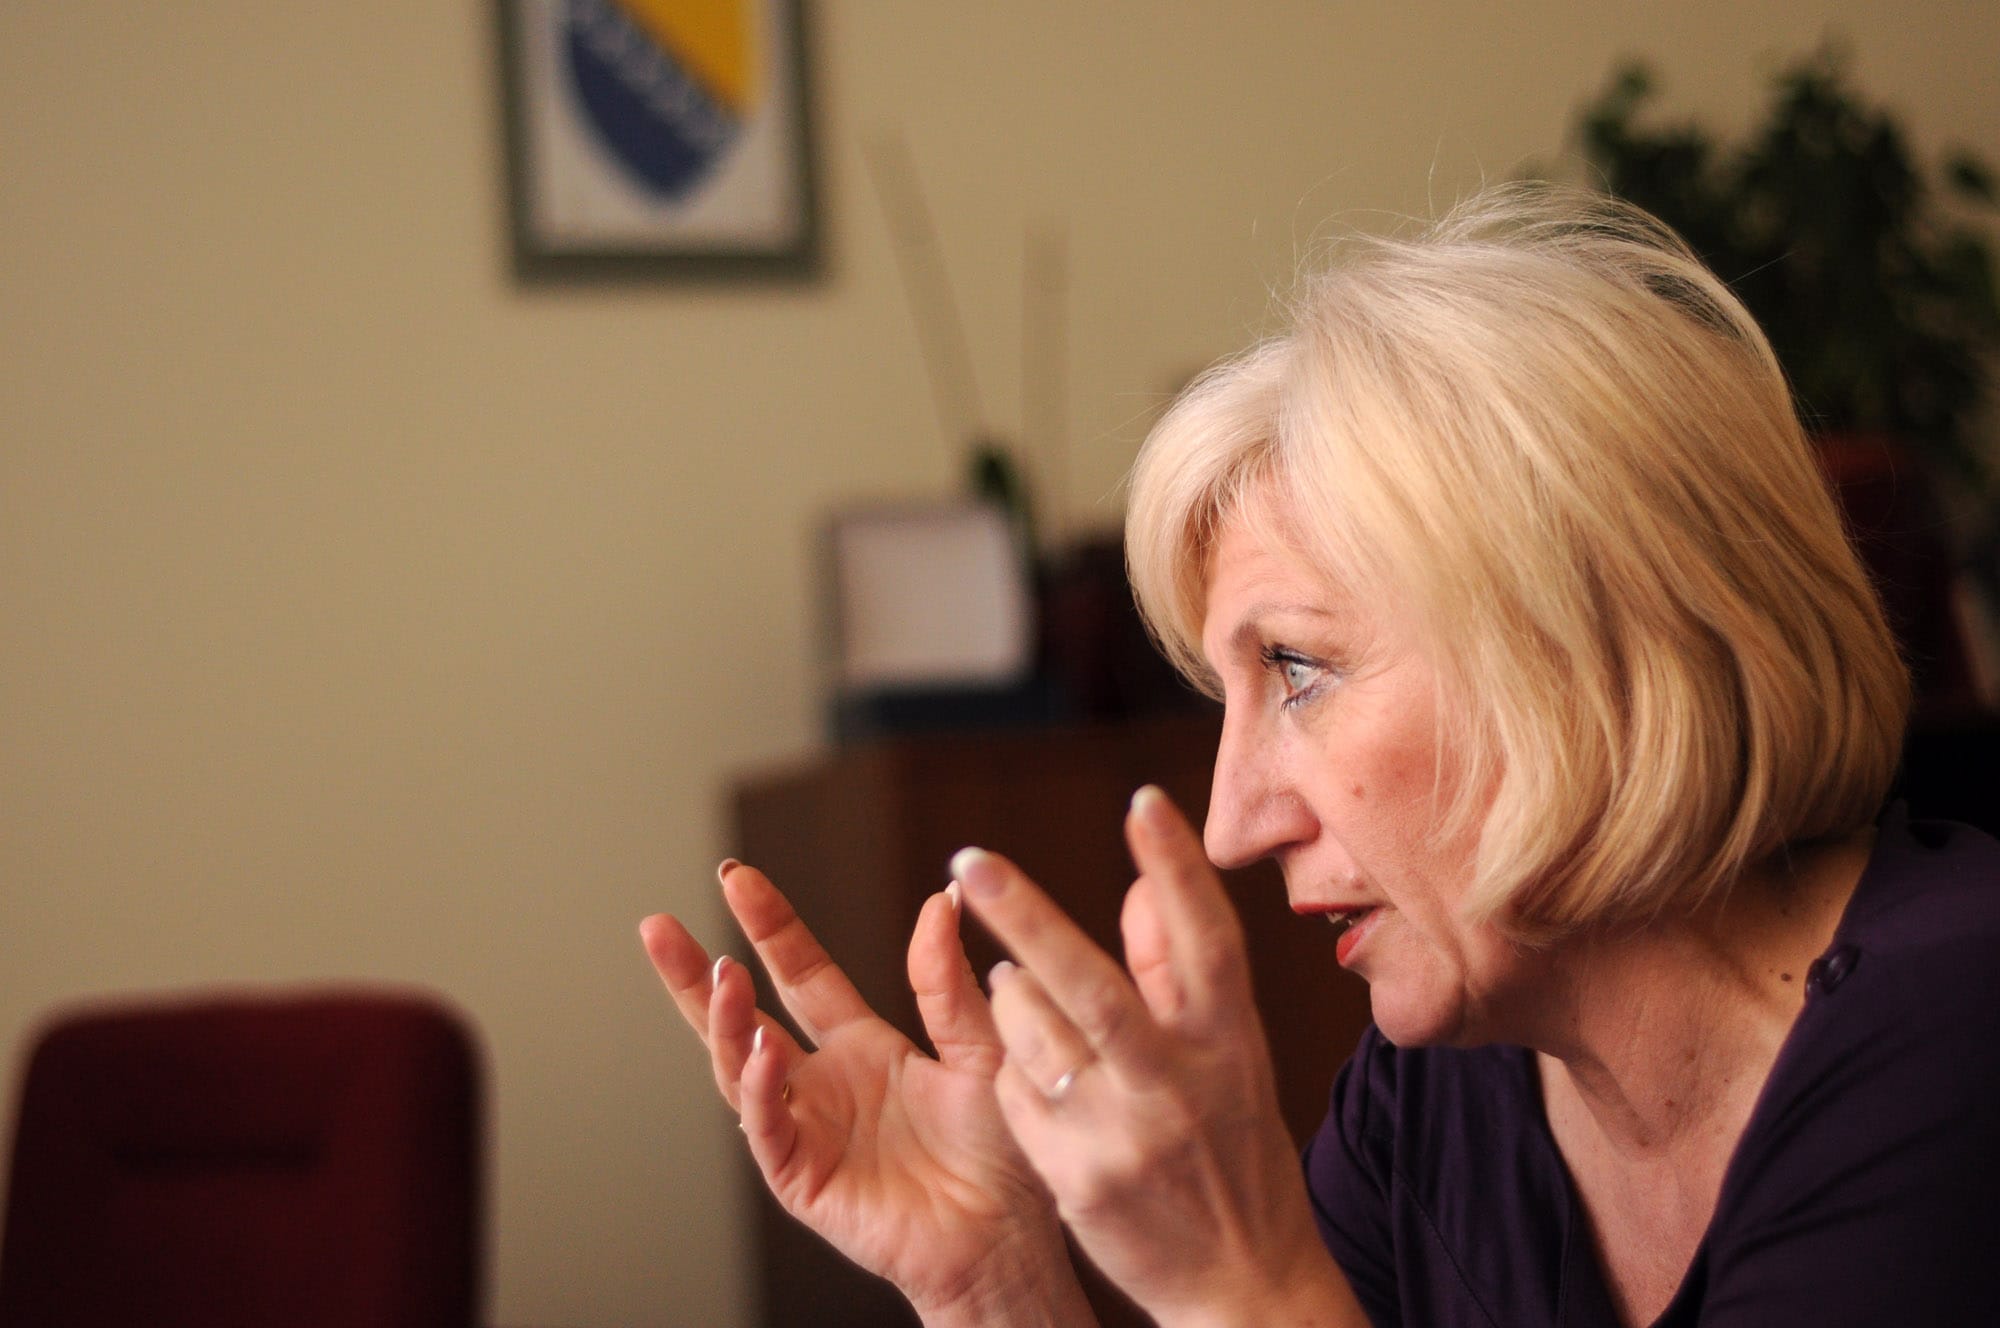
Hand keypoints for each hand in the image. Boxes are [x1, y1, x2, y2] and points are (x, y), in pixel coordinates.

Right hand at [639, 863, 1094, 1325]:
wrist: (1011, 1236)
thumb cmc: (1005, 1152)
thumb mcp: (982, 1048)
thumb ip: (949, 983)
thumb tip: (940, 900)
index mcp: (862, 1047)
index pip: (801, 973)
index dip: (770, 927)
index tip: (737, 878)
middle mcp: (824, 1084)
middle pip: (742, 1018)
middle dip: (697, 974)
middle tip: (659, 927)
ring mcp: (807, 1131)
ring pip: (739, 1069)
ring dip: (724, 1023)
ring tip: (722, 977)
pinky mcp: (803, 1179)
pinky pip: (767, 1130)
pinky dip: (757, 1090)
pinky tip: (759, 1052)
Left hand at [955, 786, 1364, 1326]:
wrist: (1243, 1280)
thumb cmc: (1232, 1147)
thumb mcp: (1228, 1056)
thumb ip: (1176, 970)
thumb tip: (1137, 885)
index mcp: (1230, 1040)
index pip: (1207, 938)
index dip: (1177, 867)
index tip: (1142, 800)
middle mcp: (1178, 1083)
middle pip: (1091, 985)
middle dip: (1028, 915)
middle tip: (972, 860)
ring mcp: (1124, 1135)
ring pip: (1034, 1033)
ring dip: (1011, 995)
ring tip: (1014, 982)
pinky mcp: (1077, 1177)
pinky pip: (1015, 1092)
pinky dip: (1014, 1069)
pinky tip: (1036, 1074)